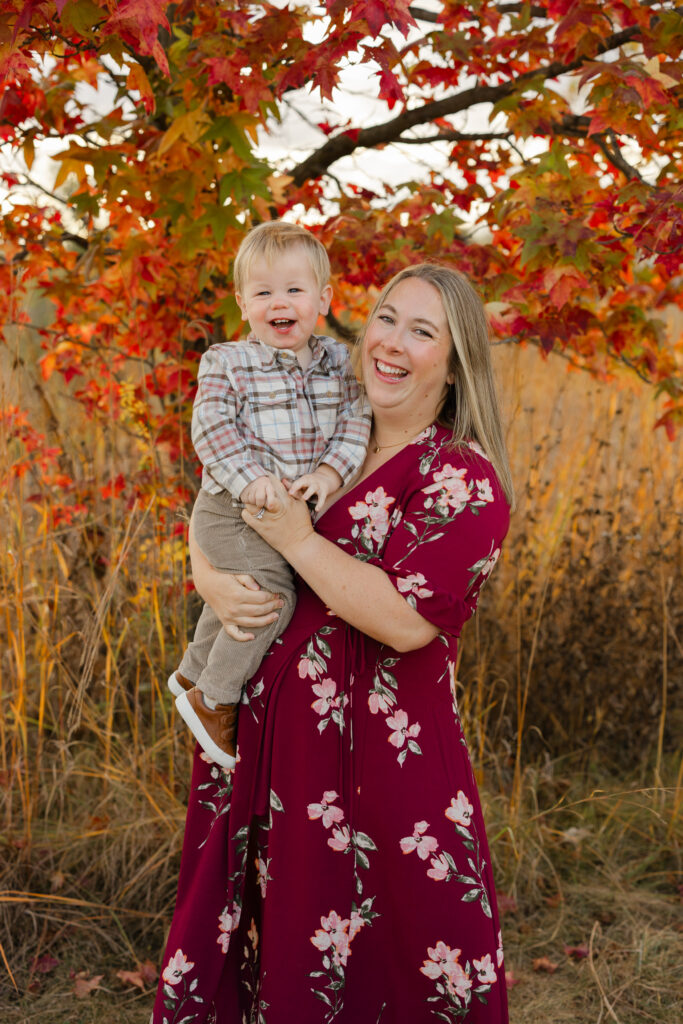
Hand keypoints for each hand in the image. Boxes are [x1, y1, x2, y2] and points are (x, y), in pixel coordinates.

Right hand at [188, 514, 282, 640]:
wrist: (206, 583)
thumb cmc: (223, 575)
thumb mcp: (235, 573)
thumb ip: (248, 579)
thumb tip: (259, 589)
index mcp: (238, 594)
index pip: (261, 598)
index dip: (272, 596)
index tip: (277, 594)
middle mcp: (234, 608)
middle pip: (259, 610)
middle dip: (272, 607)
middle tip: (281, 603)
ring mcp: (229, 617)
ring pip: (252, 623)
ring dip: (266, 620)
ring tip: (276, 616)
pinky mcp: (225, 622)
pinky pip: (234, 633)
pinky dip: (243, 637)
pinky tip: (252, 637)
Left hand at [242, 474, 314, 557]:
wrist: (299, 543)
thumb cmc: (302, 522)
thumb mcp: (302, 504)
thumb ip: (294, 491)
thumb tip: (283, 480)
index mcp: (286, 500)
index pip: (274, 483)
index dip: (268, 478)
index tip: (266, 478)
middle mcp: (275, 507)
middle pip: (260, 491)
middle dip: (258, 489)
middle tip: (257, 490)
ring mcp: (266, 518)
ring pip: (251, 503)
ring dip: (251, 501)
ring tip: (254, 502)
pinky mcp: (261, 528)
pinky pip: (247, 516)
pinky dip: (246, 512)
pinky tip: (251, 512)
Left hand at [289, 464, 341, 511]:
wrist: (327, 479)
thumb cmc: (311, 483)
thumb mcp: (303, 482)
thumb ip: (293, 484)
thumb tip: (282, 481)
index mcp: (305, 479)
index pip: (297, 482)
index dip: (292, 487)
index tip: (288, 492)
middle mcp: (311, 481)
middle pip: (304, 482)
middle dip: (297, 486)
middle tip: (291, 493)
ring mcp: (318, 486)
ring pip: (313, 488)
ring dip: (308, 493)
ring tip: (304, 498)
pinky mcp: (324, 492)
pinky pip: (322, 498)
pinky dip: (320, 503)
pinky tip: (317, 510)